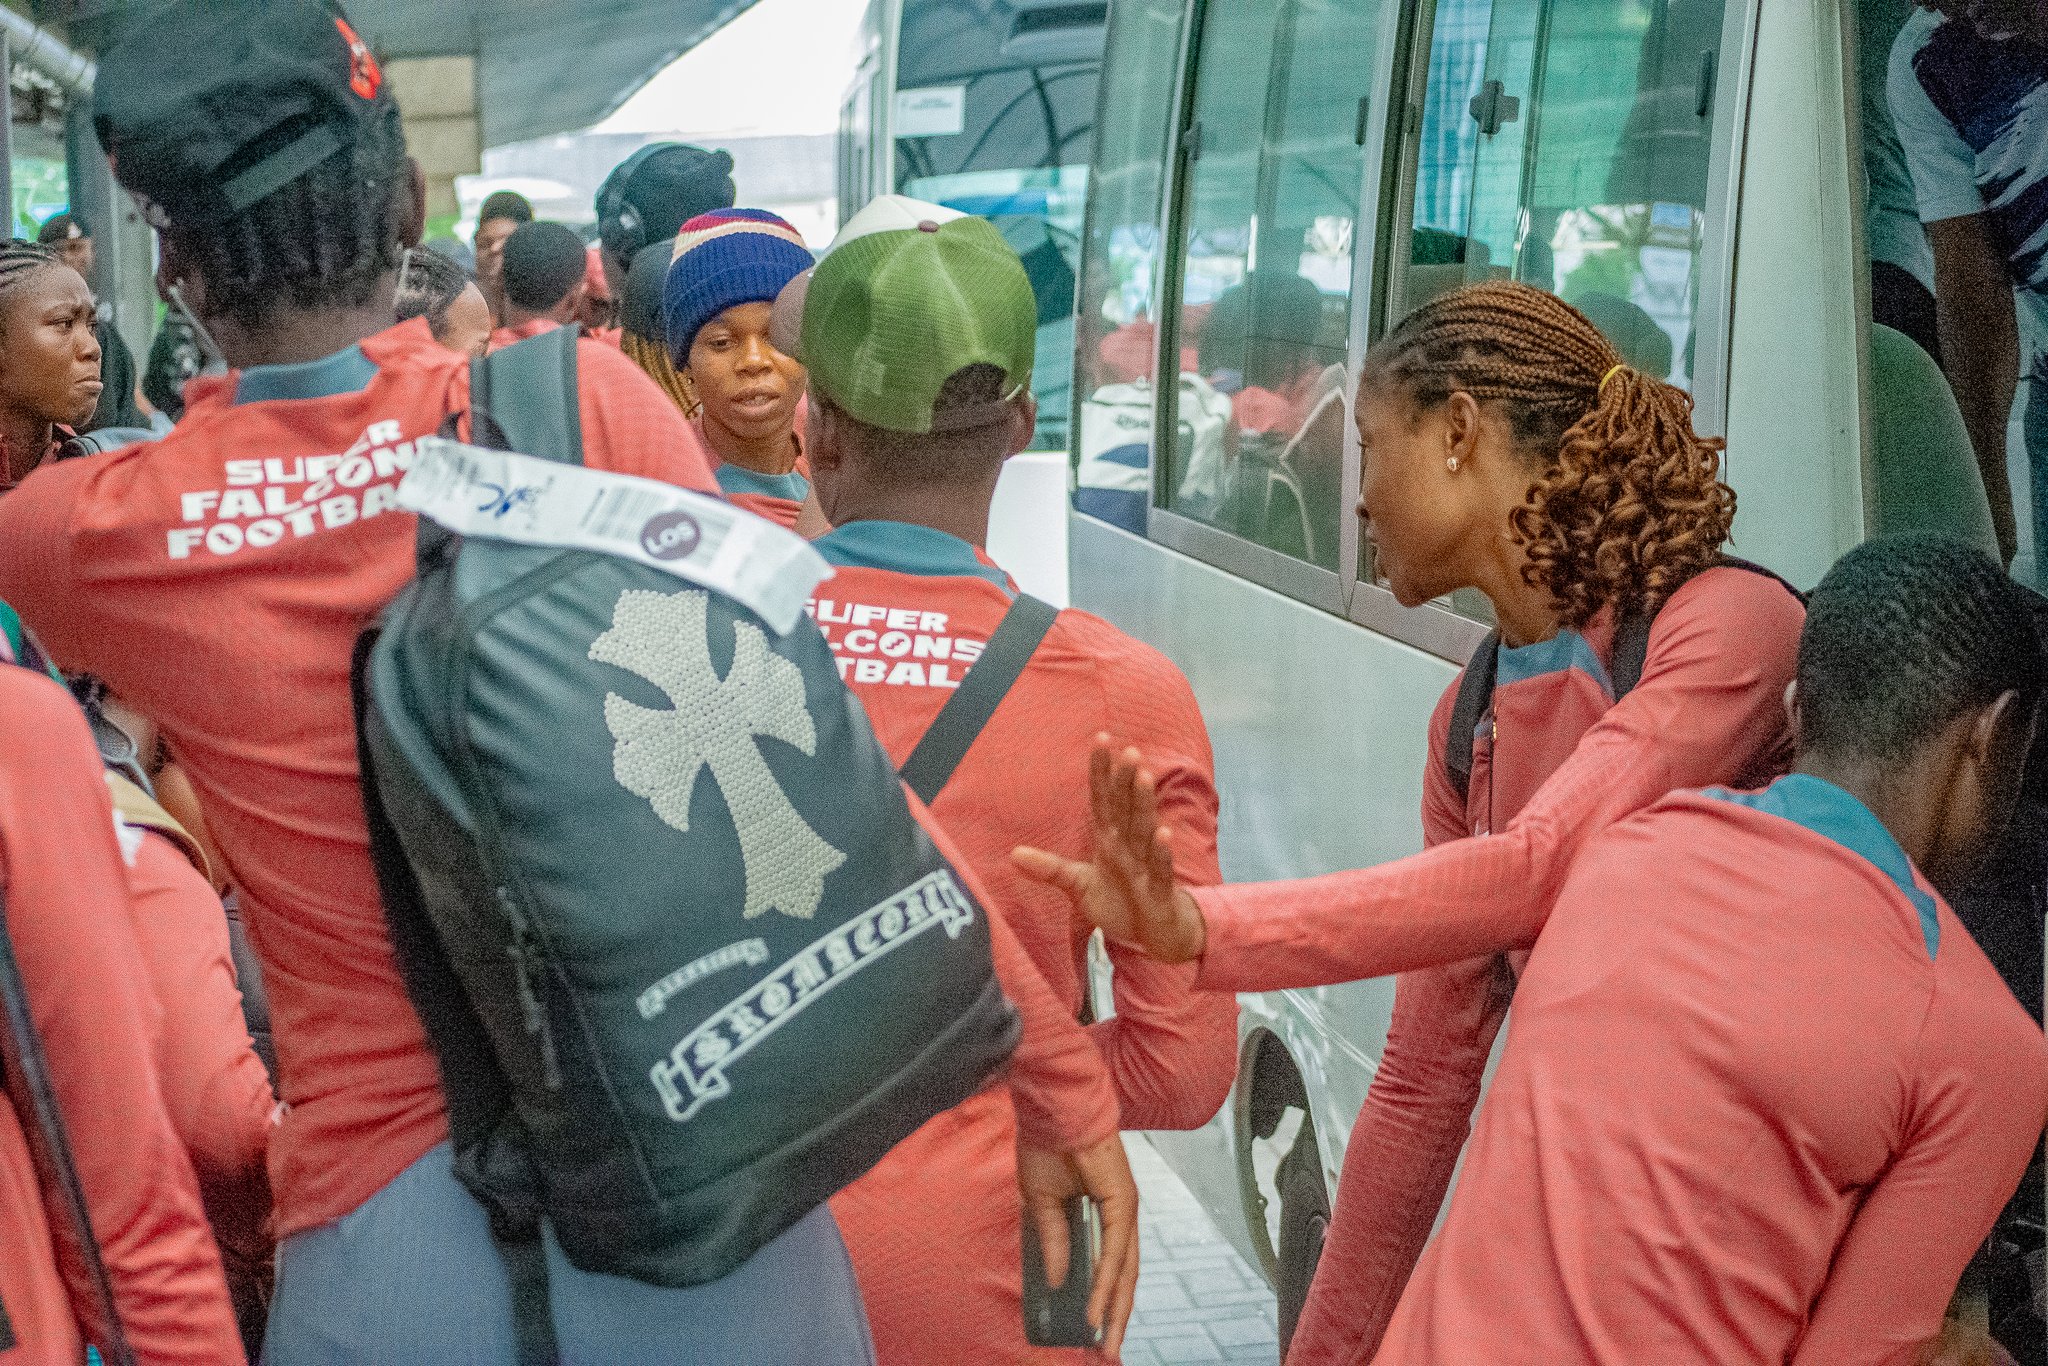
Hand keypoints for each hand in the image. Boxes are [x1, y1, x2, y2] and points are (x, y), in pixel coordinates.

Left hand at [1013, 736, 1206, 963]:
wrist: (1151, 935)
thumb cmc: (1118, 902)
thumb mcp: (1077, 886)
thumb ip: (1050, 869)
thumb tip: (1012, 854)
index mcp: (1109, 840)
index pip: (1103, 799)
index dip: (1101, 771)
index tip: (1101, 738)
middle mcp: (1128, 846)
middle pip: (1125, 807)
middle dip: (1125, 780)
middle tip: (1128, 750)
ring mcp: (1145, 865)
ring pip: (1144, 830)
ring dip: (1143, 804)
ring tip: (1142, 776)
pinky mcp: (1159, 890)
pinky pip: (1160, 869)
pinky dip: (1161, 853)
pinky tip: (1163, 834)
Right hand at [1016, 1135, 1140, 1357]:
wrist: (1053, 1110)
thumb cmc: (1048, 1147)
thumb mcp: (1041, 1205)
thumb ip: (1052, 1241)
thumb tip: (1055, 1280)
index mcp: (1103, 1214)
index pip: (1110, 1268)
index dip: (1104, 1300)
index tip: (1095, 1332)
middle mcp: (1120, 1217)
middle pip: (1123, 1278)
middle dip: (1114, 1317)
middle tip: (1105, 1353)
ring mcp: (1125, 1211)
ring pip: (1124, 1272)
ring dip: (1114, 1309)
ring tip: (1103, 1342)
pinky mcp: (1123, 1204)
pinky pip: (1115, 1253)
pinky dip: (1106, 1283)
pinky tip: (1097, 1308)